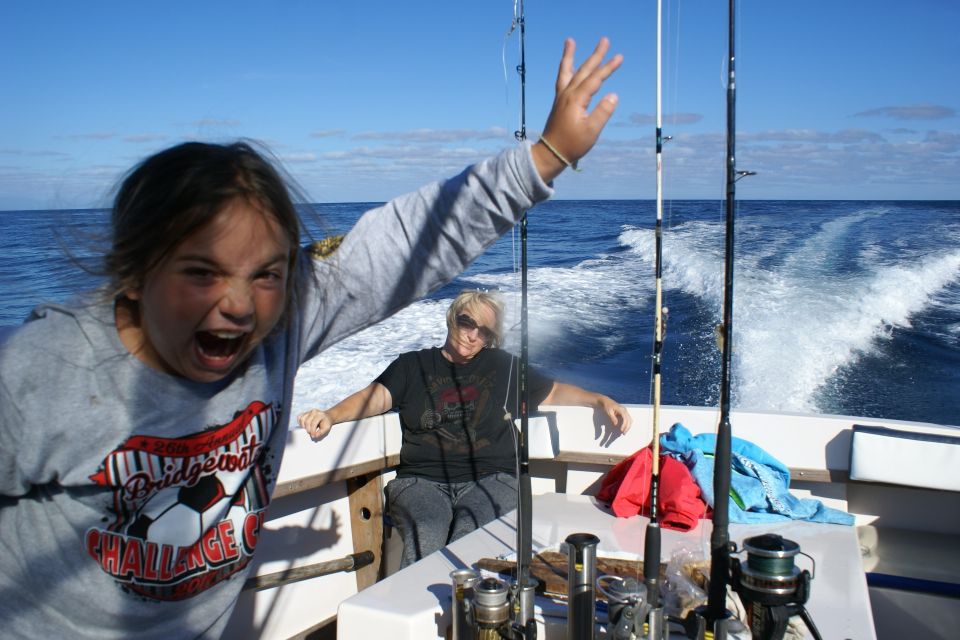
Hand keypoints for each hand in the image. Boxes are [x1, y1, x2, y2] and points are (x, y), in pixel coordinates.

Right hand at [298, 408, 334, 440]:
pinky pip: (299, 417)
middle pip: (307, 422)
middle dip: (308, 429)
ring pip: (302, 419)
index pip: (313, 423)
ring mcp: (309, 411)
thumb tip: (315, 435)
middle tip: (311, 433)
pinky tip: (304, 426)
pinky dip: (300, 423)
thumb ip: (321, 432)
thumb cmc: (326, 423)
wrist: (327, 417)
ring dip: (303, 426)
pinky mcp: (305, 413)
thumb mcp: (326, 428)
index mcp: (320, 414)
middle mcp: (314, 412)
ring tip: (308, 429)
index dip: (312, 431)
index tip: (313, 436)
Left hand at [533, 37, 622, 181]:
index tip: (619, 57)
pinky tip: (568, 65)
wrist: (551, 153)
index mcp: (576, 100)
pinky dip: (565, 68)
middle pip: (583, 70)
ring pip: (567, 71)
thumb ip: (603, 112)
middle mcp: (567, 94)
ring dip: (570, 56)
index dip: (608, 67)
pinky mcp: (559, 102)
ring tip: (570, 41)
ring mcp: (561, 97)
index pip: (595, 79)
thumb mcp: (591, 131)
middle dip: (595, 55)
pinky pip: (562, 79)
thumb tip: (613, 95)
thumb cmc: (572, 144)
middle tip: (605, 40)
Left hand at [598, 396, 631, 433]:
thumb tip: (616, 424)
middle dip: (627, 427)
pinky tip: (625, 428)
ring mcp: (625, 411)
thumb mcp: (608, 412)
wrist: (606, 401)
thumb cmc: (606, 406)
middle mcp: (625, 410)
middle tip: (623, 433)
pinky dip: (628, 424)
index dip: (624, 425)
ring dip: (628, 426)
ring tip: (624, 432)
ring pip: (630, 420)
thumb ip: (613, 418)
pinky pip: (628, 419)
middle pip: (629, 420)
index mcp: (621, 409)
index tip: (621, 430)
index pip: (625, 418)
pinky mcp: (624, 412)